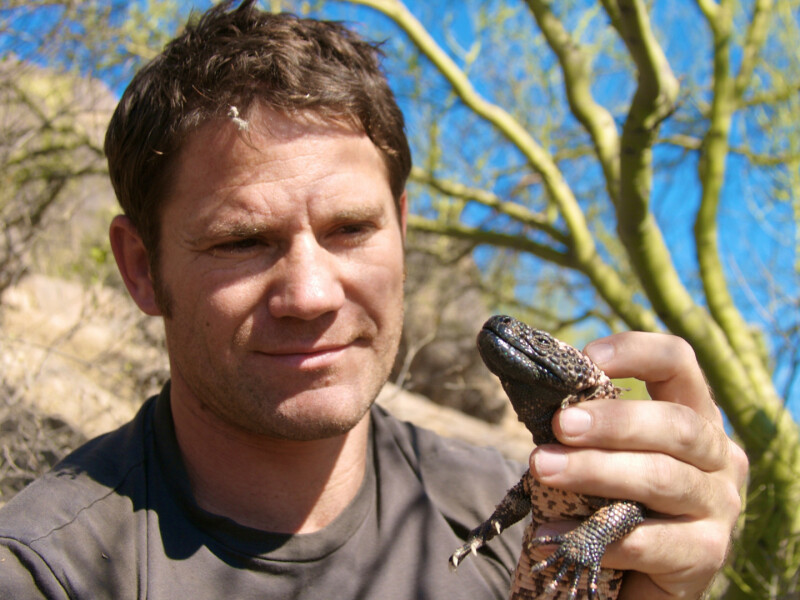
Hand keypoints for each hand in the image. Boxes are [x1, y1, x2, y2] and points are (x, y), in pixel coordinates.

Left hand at [528, 331, 748, 598]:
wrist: (634, 577)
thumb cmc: (613, 500)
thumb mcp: (603, 453)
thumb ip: (583, 425)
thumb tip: (532, 387)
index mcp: (693, 415)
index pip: (679, 363)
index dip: (636, 351)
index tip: (588, 359)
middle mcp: (718, 455)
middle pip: (677, 424)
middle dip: (614, 421)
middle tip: (561, 425)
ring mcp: (718, 506)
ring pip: (663, 478)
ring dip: (597, 470)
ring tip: (542, 468)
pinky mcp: (706, 555)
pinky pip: (653, 542)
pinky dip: (600, 536)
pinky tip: (556, 531)